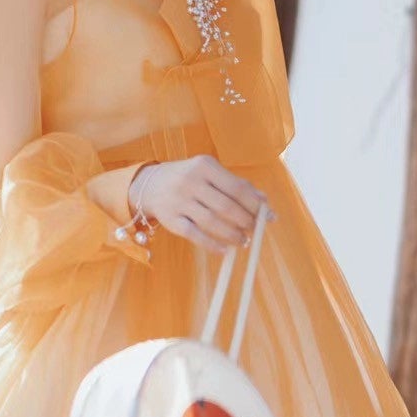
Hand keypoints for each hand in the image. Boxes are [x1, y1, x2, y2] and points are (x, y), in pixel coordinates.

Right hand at [130, 156, 271, 253]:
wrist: (150, 184)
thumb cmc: (189, 178)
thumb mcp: (211, 173)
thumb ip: (237, 185)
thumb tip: (264, 202)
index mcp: (205, 166)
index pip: (237, 188)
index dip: (255, 205)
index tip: (267, 216)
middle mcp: (190, 181)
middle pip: (226, 207)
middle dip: (245, 222)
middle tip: (253, 230)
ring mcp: (179, 201)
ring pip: (212, 222)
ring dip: (232, 235)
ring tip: (243, 241)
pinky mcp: (170, 219)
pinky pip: (194, 235)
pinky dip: (212, 245)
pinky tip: (224, 250)